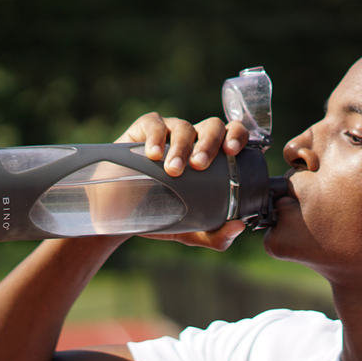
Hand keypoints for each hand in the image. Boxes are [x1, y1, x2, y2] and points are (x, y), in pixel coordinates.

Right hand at [111, 112, 249, 249]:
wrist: (124, 214)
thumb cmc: (165, 215)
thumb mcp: (192, 230)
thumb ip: (217, 236)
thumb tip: (238, 228)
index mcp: (214, 157)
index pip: (234, 134)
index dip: (237, 136)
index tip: (232, 152)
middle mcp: (196, 140)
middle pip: (212, 126)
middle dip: (209, 143)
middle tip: (199, 165)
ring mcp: (171, 132)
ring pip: (184, 127)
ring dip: (181, 147)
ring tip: (173, 170)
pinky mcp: (144, 129)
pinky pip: (155, 124)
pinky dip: (156, 137)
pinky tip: (153, 155)